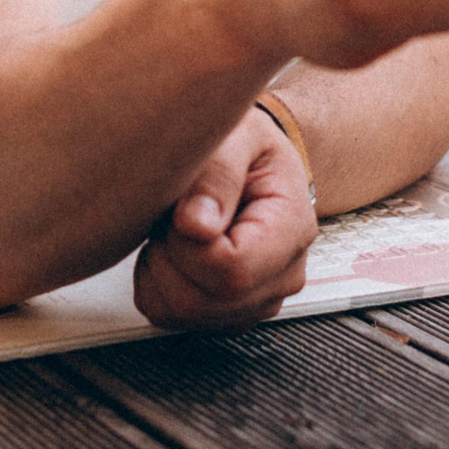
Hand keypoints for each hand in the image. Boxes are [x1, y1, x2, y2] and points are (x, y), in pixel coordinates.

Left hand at [133, 106, 318, 328]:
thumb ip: (218, 173)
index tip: (184, 208)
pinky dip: (155, 284)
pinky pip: (167, 316)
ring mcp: (256, 301)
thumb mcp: (238, 133)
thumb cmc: (246, 145)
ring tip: (177, 226)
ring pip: (182, 313)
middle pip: (203, 300)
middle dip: (171, 254)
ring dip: (161, 267)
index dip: (189, 243)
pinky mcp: (226, 314)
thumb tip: (197, 226)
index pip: (232, 269)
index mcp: (293, 228)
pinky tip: (173, 248)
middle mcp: (283, 275)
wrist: (248, 159)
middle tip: (177, 212)